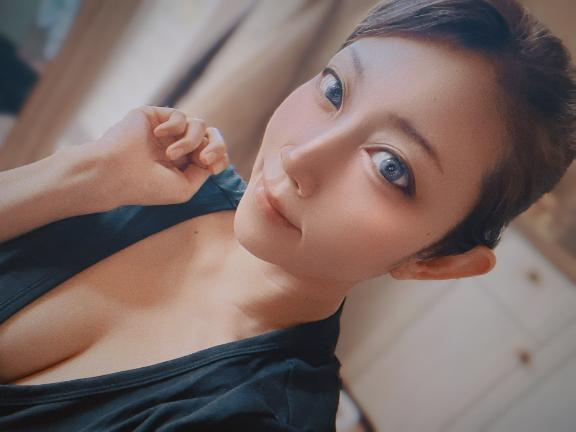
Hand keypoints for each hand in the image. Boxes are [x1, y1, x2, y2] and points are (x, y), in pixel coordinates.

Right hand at [88, 106, 228, 207]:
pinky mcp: (155, 115)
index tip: (213, 167)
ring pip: (198, 125)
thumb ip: (204, 172)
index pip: (213, 154)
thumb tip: (212, 155)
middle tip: (205, 157)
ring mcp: (166, 131)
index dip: (220, 156)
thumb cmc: (147, 186)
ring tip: (171, 154)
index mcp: (184, 165)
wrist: (116, 172)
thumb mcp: (185, 188)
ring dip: (190, 141)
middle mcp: (176, 146)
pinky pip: (180, 116)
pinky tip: (157, 135)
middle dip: (216, 145)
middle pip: (212, 136)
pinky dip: (174, 126)